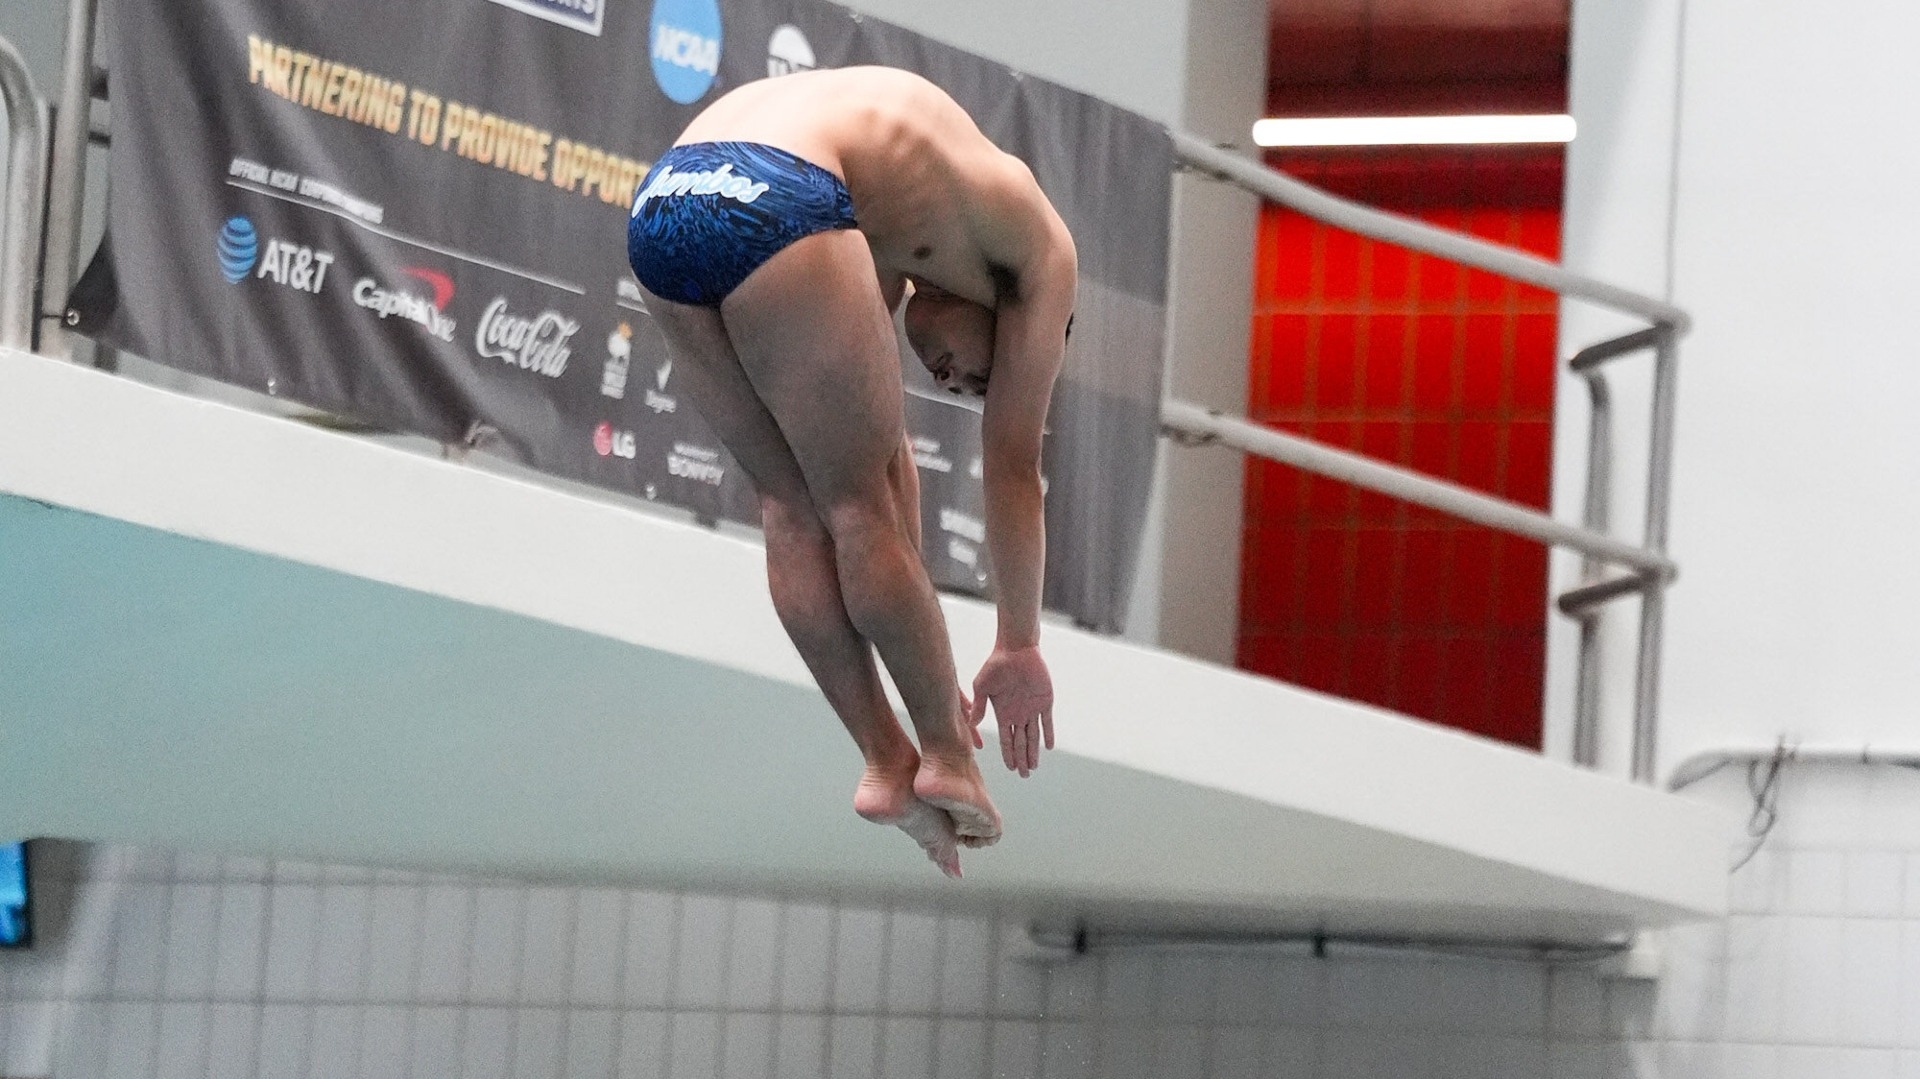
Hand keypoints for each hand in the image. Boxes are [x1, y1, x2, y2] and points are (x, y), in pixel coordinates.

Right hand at [968, 646, 1053, 776]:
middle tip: (1024, 775)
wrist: (1016, 649)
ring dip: (1033, 752)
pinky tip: (1047, 747)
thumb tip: (972, 724)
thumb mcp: (982, 686)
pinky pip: (1047, 722)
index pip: (1007, 740)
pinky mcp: (1045, 701)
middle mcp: (1018, 714)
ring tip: (1034, 768)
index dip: (1009, 755)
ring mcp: (1032, 708)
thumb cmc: (996, 664)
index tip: (1011, 769)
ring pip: (1033, 736)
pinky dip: (1048, 734)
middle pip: (1020, 743)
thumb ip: (979, 705)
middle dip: (1022, 759)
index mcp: (1003, 713)